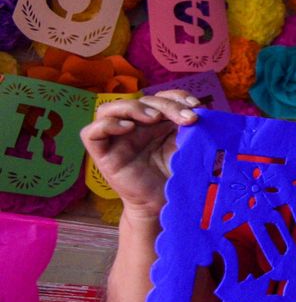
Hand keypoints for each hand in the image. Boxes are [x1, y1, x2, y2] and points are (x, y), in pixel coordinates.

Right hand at [79, 91, 202, 216]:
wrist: (164, 204)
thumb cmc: (174, 175)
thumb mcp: (184, 146)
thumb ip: (186, 126)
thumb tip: (198, 108)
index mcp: (153, 122)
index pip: (158, 97)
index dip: (176, 96)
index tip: (197, 107)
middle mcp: (132, 127)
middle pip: (139, 101)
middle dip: (165, 105)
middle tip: (187, 118)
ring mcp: (115, 139)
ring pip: (109, 109)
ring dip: (133, 107)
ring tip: (156, 117)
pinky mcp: (102, 155)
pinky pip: (91, 133)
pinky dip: (107, 125)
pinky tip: (128, 128)